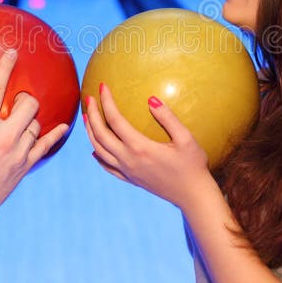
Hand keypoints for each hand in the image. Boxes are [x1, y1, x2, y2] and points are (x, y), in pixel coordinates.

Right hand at [0, 49, 67, 238]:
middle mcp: (3, 139)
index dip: (5, 68)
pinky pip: (44, 146)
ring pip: (36, 125)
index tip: (12, 52)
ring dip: (31, 119)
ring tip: (23, 119)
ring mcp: (17, 154)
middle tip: (20, 98)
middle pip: (29, 106)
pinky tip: (64, 126)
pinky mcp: (23, 167)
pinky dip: (54, 135)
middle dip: (27, 98)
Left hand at [83, 83, 210, 208]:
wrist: (193, 196)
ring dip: (90, 132)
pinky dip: (98, 156)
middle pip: (101, 135)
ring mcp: (128, 172)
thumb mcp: (186, 139)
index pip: (115, 120)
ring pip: (99, 150)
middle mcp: (129, 160)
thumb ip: (168, 118)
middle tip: (89, 97)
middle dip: (93, 114)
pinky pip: (107, 167)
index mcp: (141, 148)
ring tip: (87, 117)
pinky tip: (95, 150)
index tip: (103, 86)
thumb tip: (151, 99)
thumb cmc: (193, 165)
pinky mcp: (131, 180)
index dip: (106, 102)